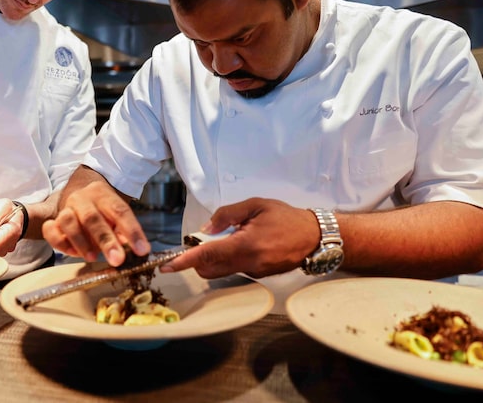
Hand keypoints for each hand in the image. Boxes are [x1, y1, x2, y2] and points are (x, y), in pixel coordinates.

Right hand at [43, 180, 148, 265]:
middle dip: (106, 241)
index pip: (120, 211)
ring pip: (68, 222)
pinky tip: (73, 253)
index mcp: (104, 195)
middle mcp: (83, 199)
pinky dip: (60, 243)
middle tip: (117, 260)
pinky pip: (50, 230)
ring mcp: (66, 208)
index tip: (142, 250)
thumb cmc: (103, 210)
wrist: (81, 194)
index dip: (132, 231)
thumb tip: (137, 250)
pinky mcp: (53, 220)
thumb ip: (124, 231)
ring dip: (81, 242)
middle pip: (92, 218)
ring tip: (93, 258)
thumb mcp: (116, 215)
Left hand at [161, 198, 318, 278]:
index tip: (167, 265)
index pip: (208, 255)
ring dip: (212, 259)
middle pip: (209, 269)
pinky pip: (233, 270)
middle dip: (196, 259)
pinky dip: (226, 260)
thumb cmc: (285, 217)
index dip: (185, 261)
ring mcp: (253, 273)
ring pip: (220, 271)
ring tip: (224, 238)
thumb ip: (227, 215)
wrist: (314, 237)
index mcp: (246, 245)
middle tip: (199, 240)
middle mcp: (248, 264)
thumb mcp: (255, 205)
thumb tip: (206, 228)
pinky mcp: (258, 276)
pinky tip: (238, 244)